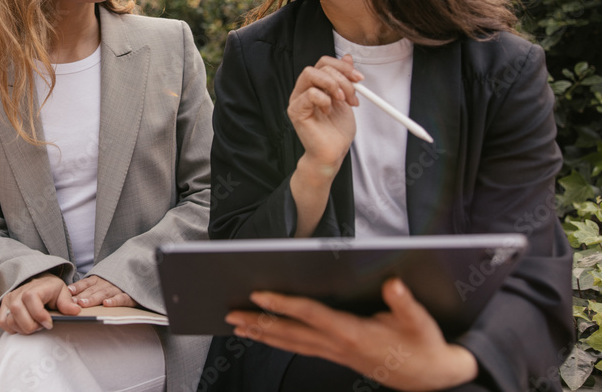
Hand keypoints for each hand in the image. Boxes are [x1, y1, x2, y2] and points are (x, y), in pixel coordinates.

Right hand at [0, 273, 80, 334]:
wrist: (39, 283)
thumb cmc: (51, 289)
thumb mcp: (62, 292)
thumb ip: (67, 302)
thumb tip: (76, 311)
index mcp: (35, 287)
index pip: (31, 299)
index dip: (39, 315)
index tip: (49, 324)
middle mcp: (18, 292)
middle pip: (17, 312)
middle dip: (30, 325)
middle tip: (41, 327)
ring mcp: (9, 299)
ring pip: (9, 319)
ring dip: (23, 328)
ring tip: (34, 326)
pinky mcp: (4, 307)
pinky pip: (2, 322)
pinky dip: (12, 328)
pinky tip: (23, 326)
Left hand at [67, 275, 137, 308]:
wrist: (140, 278)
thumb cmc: (116, 284)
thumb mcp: (103, 283)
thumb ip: (89, 288)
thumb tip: (70, 296)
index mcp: (100, 280)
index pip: (86, 283)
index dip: (77, 286)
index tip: (68, 291)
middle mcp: (107, 283)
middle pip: (92, 290)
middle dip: (81, 296)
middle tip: (71, 302)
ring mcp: (118, 289)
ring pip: (104, 294)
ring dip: (93, 298)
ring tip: (83, 304)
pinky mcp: (130, 296)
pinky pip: (121, 298)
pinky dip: (114, 301)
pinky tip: (106, 304)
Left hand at [226, 278, 478, 390]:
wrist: (433, 378)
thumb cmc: (424, 346)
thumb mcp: (421, 323)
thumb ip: (404, 303)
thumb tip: (393, 285)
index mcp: (354, 333)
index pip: (311, 315)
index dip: (284, 304)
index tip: (260, 295)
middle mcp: (339, 346)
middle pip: (291, 333)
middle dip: (260, 323)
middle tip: (231, 314)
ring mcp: (336, 354)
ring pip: (292, 344)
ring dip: (263, 334)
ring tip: (238, 326)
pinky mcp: (337, 356)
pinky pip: (301, 348)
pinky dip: (279, 342)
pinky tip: (265, 336)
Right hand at [288, 54, 361, 181]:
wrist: (333, 153)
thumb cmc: (337, 131)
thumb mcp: (347, 100)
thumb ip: (345, 79)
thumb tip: (348, 57)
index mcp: (315, 85)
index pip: (324, 63)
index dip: (343, 67)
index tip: (359, 78)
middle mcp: (303, 89)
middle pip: (319, 66)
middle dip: (341, 78)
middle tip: (352, 94)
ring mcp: (297, 99)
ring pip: (310, 74)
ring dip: (333, 85)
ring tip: (341, 101)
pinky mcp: (295, 111)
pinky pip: (310, 94)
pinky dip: (324, 100)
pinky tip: (328, 112)